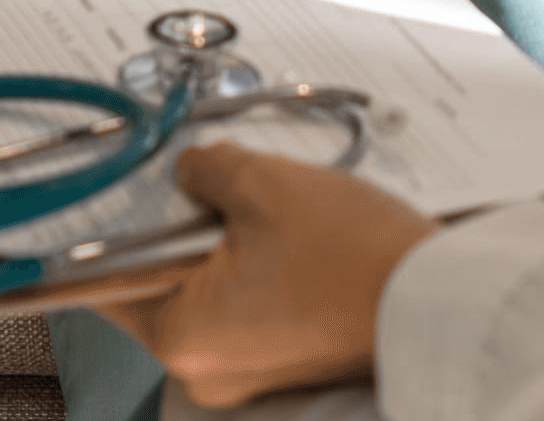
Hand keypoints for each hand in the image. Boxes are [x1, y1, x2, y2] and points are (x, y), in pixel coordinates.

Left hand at [100, 144, 438, 408]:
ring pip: (214, 294)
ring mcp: (251, 374)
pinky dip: (267, 274)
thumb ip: (207, 169)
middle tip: (227, 193)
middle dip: (192, 230)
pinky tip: (303, 244)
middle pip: (168, 283)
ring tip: (281, 217)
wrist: (437, 295)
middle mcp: (206, 371)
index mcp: (181, 335)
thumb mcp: (266, 184)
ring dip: (235, 250)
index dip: (118, 226)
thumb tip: (193, 170)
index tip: (129, 196)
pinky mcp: (289, 364)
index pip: (106, 280)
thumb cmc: (357, 257)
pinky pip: (254, 310)